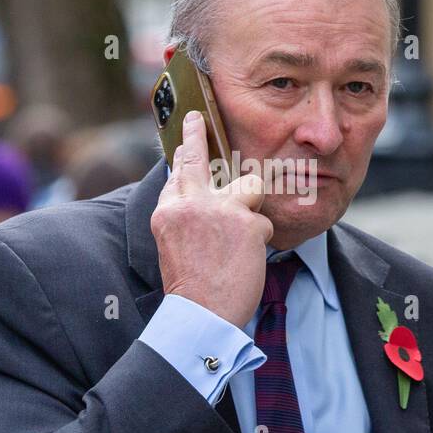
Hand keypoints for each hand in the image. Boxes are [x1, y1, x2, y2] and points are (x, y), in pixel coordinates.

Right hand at [151, 109, 272, 329]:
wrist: (200, 316)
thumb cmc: (191, 287)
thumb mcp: (174, 245)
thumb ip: (185, 216)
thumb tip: (196, 191)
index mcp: (168, 212)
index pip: (178, 173)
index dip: (186, 153)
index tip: (188, 134)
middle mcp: (190, 203)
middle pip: (197, 159)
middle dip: (195, 134)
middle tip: (198, 117)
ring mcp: (219, 209)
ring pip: (249, 188)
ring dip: (251, 209)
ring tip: (241, 240)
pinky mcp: (246, 222)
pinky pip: (264, 223)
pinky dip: (260, 243)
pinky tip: (246, 261)